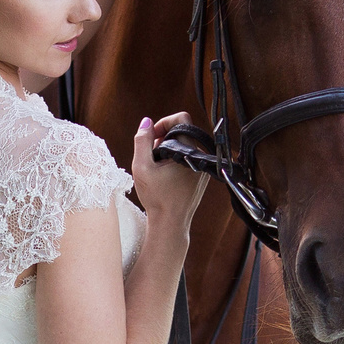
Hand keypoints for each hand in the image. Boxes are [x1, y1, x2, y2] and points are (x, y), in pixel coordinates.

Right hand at [131, 111, 204, 232]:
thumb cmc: (156, 198)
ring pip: (185, 147)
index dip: (164, 123)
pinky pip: (188, 159)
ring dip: (169, 151)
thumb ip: (142, 141)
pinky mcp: (202, 177)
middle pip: (182, 133)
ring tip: (158, 168)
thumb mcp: (142, 167)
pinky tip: (166, 177)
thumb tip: (147, 122)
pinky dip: (176, 162)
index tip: (152, 138)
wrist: (170, 223)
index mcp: (189, 152)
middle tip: (152, 156)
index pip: (182, 119)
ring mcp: (202, 168)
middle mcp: (200, 157)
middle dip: (163, 139)